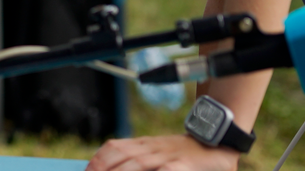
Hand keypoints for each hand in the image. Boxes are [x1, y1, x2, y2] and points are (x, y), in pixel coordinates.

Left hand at [87, 135, 238, 170]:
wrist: (217, 138)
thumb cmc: (186, 153)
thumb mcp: (159, 153)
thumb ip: (139, 160)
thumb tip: (117, 166)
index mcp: (144, 145)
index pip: (114, 147)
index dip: (98, 159)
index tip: (87, 170)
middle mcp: (152, 148)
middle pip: (121, 155)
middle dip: (102, 168)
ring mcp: (167, 155)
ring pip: (138, 163)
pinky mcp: (184, 164)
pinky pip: (168, 170)